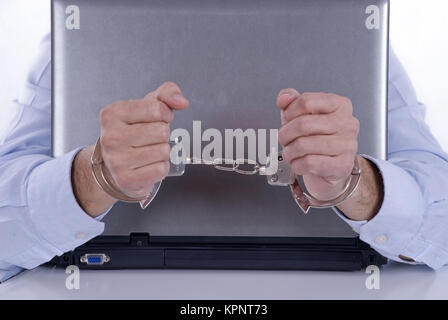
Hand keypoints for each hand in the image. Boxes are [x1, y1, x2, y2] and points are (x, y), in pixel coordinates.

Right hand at [72, 82, 188, 215]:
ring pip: (164, 151)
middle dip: (162, 135)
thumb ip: (166, 94)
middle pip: (162, 131)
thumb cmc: (132, 133)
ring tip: (147, 152)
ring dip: (162, 152)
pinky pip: (161, 169)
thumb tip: (182, 102)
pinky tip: (147, 165)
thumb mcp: (145, 106)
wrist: (112, 167)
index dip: (164, 115)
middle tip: (149, 139)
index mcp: (112, 113)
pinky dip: (160, 168)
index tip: (155, 120)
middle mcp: (111, 137)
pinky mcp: (127, 179)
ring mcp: (117, 160)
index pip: (157, 109)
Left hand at [277, 89, 359, 200]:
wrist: (332, 166)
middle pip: (303, 124)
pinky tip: (298, 163)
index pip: (306, 101)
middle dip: (285, 134)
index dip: (289, 112)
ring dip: (289, 151)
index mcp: (340, 105)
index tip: (287, 120)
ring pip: (303, 145)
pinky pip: (309, 163)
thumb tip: (284, 98)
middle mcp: (347, 123)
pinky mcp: (342, 165)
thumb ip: (291, 101)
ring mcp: (347, 145)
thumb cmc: (317, 137)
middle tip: (283, 139)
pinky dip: (296, 164)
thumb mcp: (303, 114)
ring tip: (290, 153)